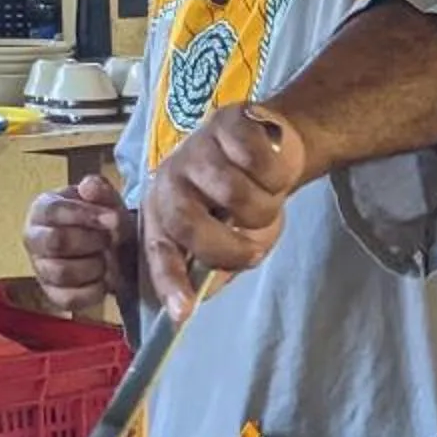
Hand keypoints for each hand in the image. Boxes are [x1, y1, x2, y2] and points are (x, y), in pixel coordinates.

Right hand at [25, 174, 129, 318]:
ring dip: (94, 266)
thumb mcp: (106, 199)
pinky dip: (93, 291)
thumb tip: (88, 187)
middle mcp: (34, 238)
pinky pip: (68, 299)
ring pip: (61, 272)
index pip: (56, 211)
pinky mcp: (52, 294)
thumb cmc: (102, 219)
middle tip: (108, 240)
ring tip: (105, 259)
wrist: (113, 247)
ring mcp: (40, 268)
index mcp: (43, 209)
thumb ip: (100, 189)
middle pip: (57, 242)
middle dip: (92, 241)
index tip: (113, 218)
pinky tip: (103, 279)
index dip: (87, 215)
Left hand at [143, 101, 311, 311]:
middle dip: (231, 245)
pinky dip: (277, 173)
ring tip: (268, 199)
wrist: (272, 144)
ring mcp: (196, 149)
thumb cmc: (246, 198)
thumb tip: (201, 292)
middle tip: (255, 244)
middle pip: (189, 223)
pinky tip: (273, 168)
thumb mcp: (235, 238)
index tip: (184, 314)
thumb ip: (220, 263)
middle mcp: (170, 180)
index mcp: (164, 213)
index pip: (158, 251)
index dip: (170, 282)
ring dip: (264, 206)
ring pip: (233, 193)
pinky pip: (257, 160)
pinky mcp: (228, 122)